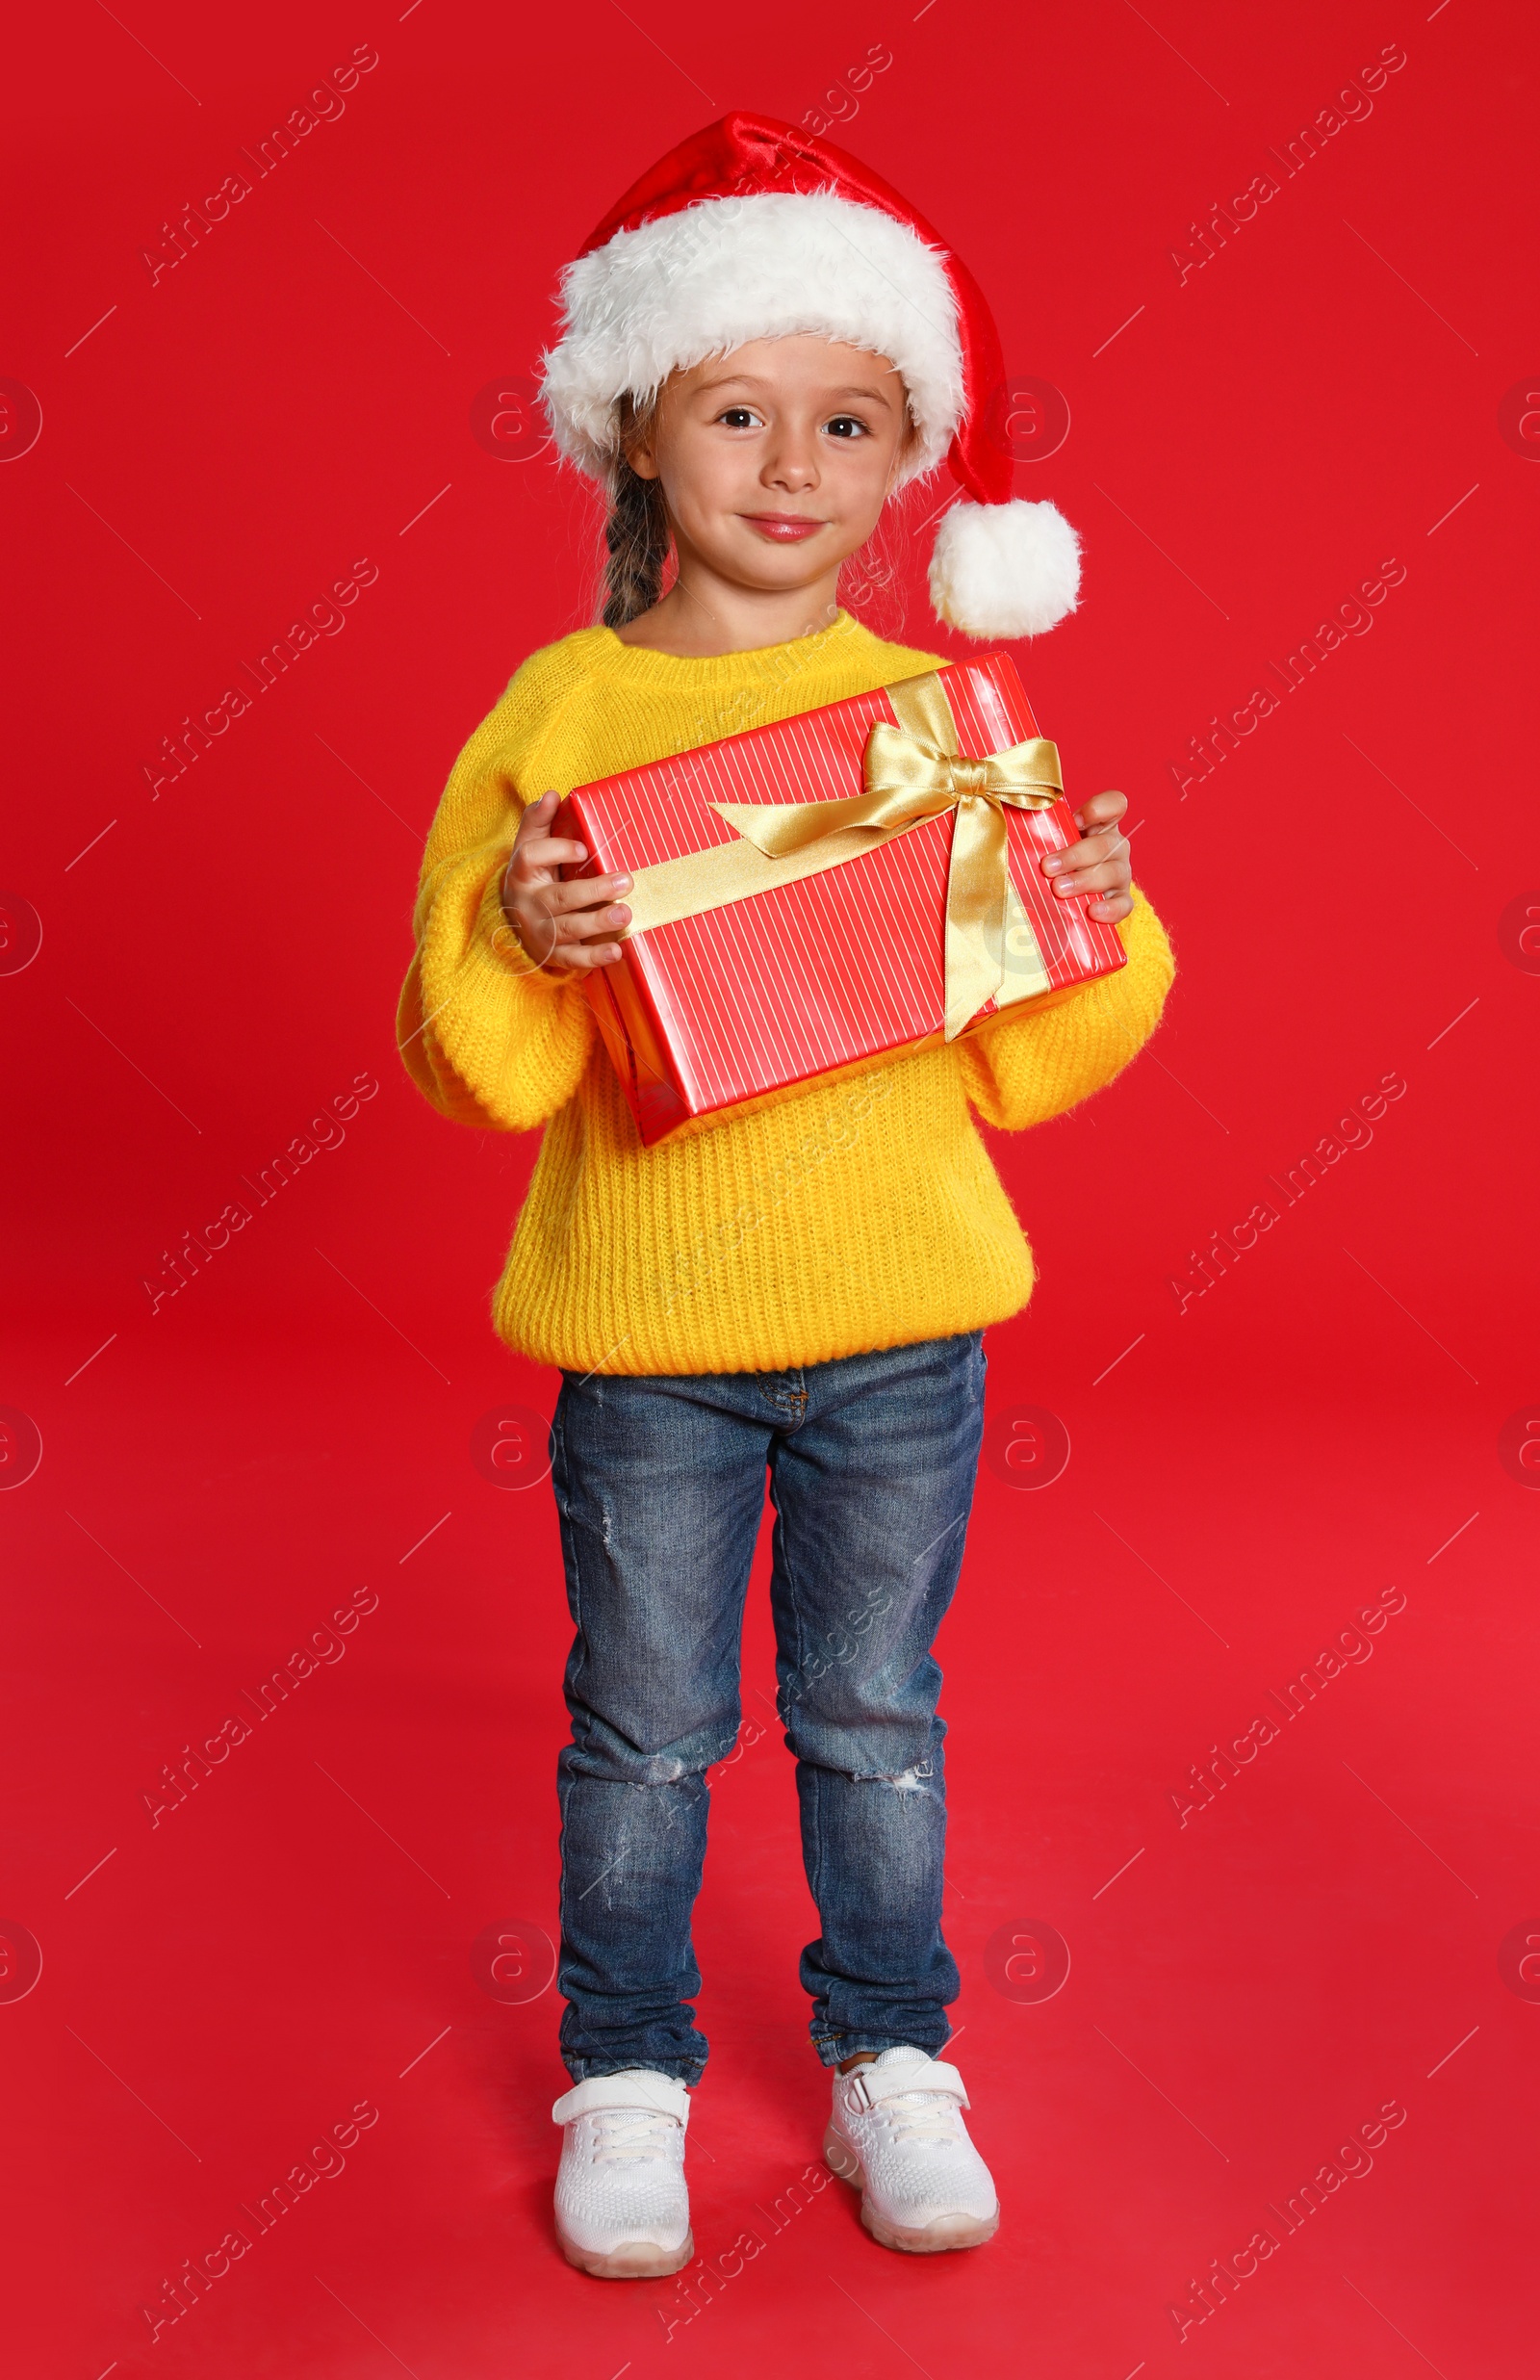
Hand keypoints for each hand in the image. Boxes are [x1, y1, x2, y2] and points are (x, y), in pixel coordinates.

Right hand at [498, 791, 631, 972]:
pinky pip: (573, 959)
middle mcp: (530, 904)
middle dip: (592, 890)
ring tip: (625, 914)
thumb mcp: (529, 848)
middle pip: (558, 897)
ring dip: (597, 922)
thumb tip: (551, 794)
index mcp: (524, 873)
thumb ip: (538, 821)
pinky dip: (594, 957)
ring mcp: (542, 932)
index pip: (532, 857)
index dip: (557, 851)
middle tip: (626, 881)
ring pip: (568, 928)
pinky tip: (617, 951)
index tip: (583, 848)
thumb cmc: (532, 877)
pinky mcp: (554, 954)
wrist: (515, 924)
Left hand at [1039, 789, 1131, 923]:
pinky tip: (1092, 911)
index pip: (1114, 805)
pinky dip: (1110, 909)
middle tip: (1047, 867)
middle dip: (1074, 855)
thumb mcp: (1046, 844)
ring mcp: (1120, 874)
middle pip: (1106, 844)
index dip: (1100, 808)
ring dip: (1084, 880)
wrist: (1057, 901)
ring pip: (1113, 872)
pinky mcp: (1120, 901)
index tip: (1077, 820)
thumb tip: (1003, 824)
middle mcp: (1114, 847)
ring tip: (1059, 889)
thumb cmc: (1050, 865)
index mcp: (1099, 826)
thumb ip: (1036, 832)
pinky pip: (1124, 904)